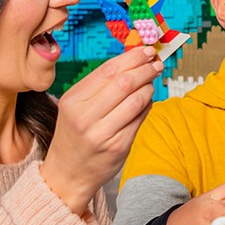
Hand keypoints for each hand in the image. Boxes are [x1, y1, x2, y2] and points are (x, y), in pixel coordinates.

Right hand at [40, 45, 160, 214]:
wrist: (68, 173)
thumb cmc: (75, 134)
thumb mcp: (76, 107)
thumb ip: (100, 85)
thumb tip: (133, 61)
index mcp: (73, 100)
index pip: (107, 70)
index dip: (131, 58)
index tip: (146, 50)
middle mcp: (85, 116)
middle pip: (124, 83)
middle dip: (145, 69)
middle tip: (157, 63)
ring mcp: (102, 133)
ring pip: (136, 101)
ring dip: (149, 88)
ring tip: (152, 82)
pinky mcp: (118, 146)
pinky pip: (140, 119)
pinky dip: (147, 106)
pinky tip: (148, 100)